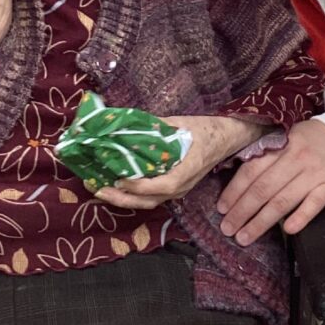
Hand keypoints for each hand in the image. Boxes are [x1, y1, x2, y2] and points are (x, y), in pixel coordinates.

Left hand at [95, 115, 262, 209]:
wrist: (226, 138)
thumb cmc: (205, 130)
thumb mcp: (182, 123)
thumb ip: (157, 127)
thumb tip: (129, 125)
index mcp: (188, 169)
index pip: (164, 184)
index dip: (141, 185)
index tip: (121, 178)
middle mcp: (183, 185)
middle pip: (151, 201)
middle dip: (122, 198)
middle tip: (98, 189)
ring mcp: (179, 190)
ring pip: (149, 202)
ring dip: (124, 199)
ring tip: (100, 190)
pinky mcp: (174, 188)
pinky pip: (152, 197)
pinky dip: (132, 195)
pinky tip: (116, 186)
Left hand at [216, 119, 324, 245]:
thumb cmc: (307, 141)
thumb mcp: (284, 138)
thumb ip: (264, 156)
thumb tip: (236, 181)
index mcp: (280, 146)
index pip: (252, 170)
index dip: (235, 191)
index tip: (222, 208)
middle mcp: (295, 159)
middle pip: (264, 189)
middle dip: (243, 211)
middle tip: (228, 229)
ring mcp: (313, 174)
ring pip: (283, 200)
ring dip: (262, 221)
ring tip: (245, 237)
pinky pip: (314, 205)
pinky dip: (300, 217)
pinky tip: (287, 230)